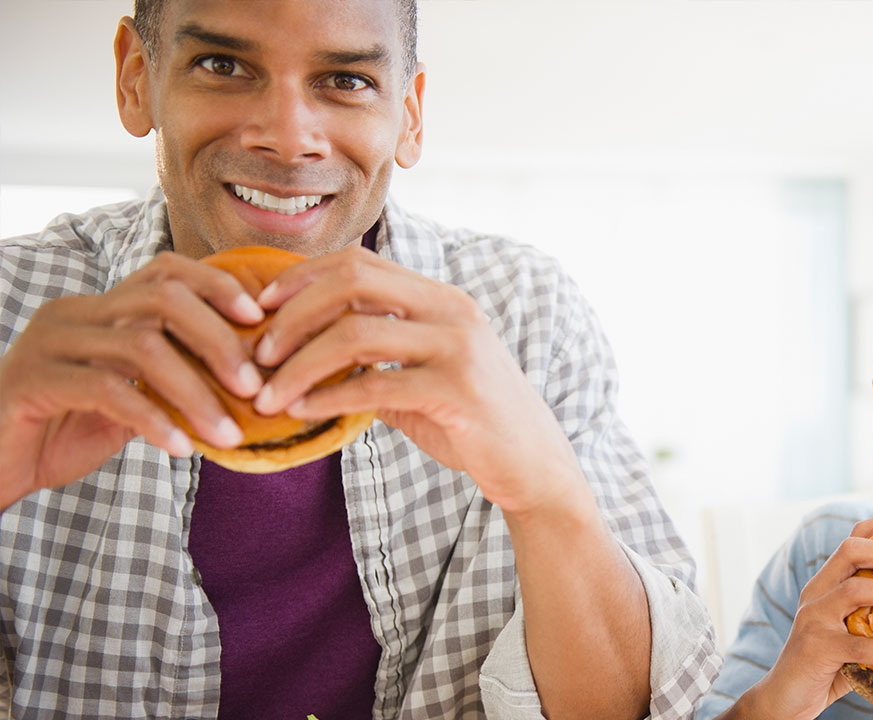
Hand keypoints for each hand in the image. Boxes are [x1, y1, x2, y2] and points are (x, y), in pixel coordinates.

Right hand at [0, 252, 263, 509]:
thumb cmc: (62, 431)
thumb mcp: (129, 400)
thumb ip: (171, 382)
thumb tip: (244, 381)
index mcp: (98, 308)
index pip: (166, 271)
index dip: (217, 286)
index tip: (259, 319)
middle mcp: (74, 313)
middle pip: (163, 299)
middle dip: (218, 341)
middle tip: (253, 387)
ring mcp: (50, 342)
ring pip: (142, 346)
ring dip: (196, 392)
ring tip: (230, 432)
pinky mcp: (34, 380)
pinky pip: (108, 391)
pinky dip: (154, 419)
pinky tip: (182, 447)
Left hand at [249, 245, 583, 514]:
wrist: (532, 464)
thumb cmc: (471, 421)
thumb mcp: (421, 377)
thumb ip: (374, 361)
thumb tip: (306, 357)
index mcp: (439, 297)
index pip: (358, 263)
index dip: (302, 279)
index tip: (261, 309)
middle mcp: (450, 310)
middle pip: (352, 282)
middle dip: (293, 315)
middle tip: (259, 353)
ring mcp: (457, 347)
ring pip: (356, 334)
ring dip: (300, 365)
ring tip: (268, 394)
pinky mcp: (458, 389)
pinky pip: (376, 386)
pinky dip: (329, 399)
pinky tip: (302, 413)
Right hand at [740, 509, 872, 719]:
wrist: (785, 699)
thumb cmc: (826, 665)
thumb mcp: (852, 631)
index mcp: (825, 582)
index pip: (854, 537)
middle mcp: (816, 592)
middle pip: (851, 551)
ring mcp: (813, 618)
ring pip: (855, 590)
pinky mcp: (816, 647)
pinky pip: (859, 644)